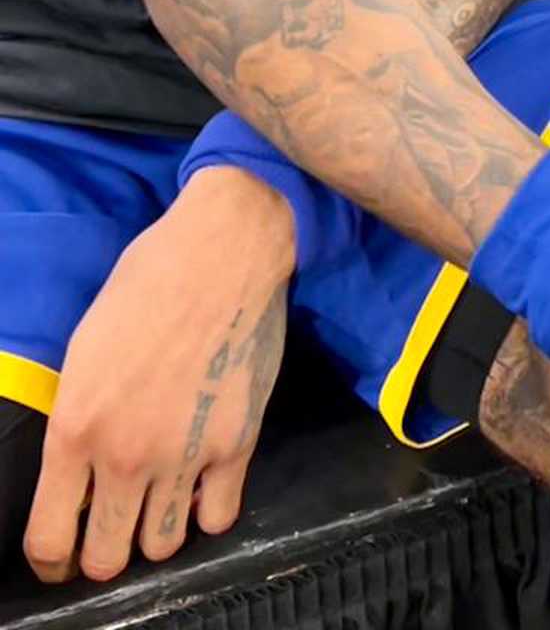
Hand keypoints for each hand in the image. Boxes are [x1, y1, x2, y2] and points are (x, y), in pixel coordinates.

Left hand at [25, 169, 292, 582]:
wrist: (223, 250)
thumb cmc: (146, 285)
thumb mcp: (84, 354)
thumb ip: (79, 423)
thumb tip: (82, 474)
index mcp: (76, 430)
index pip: (50, 540)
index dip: (53, 561)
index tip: (63, 556)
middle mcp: (127, 454)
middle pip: (107, 558)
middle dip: (104, 552)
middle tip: (114, 528)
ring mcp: (185, 453)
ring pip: (162, 547)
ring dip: (156, 532)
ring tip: (160, 503)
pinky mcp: (238, 443)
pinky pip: (217, 518)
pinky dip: (206, 511)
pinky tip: (201, 484)